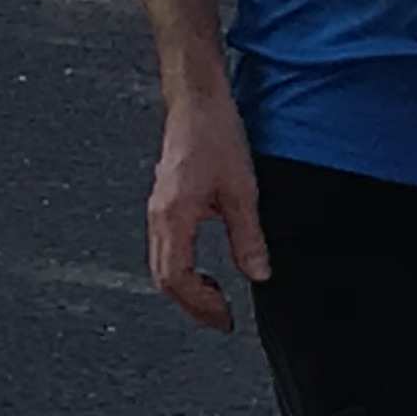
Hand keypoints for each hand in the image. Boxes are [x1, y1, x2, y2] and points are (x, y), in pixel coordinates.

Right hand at [145, 90, 270, 329]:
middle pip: (163, 279)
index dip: (201, 306)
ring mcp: (158, 207)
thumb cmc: (214, 133)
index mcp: (174, 216)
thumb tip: (258, 272)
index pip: (177, 280)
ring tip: (215, 294)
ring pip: (161, 263)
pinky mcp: (164, 198)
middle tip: (220, 315)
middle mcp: (159, 215)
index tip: (224, 317)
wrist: (197, 98)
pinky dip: (182, 265)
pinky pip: (165, 245)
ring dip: (186, 286)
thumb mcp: (242, 191)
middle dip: (191, 304)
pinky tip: (203, 263)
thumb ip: (248, 237)